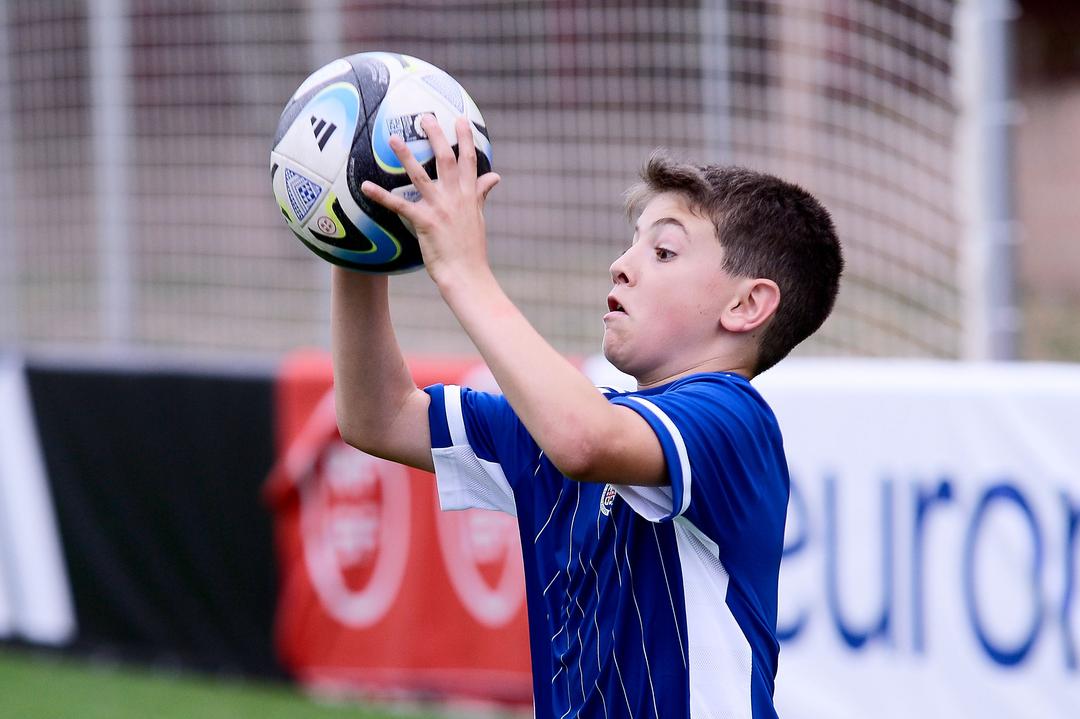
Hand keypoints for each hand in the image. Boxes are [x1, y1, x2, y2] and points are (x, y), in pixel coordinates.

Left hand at [360, 115, 500, 287]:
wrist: (467, 275)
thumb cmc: (472, 249)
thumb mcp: (478, 217)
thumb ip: (481, 194)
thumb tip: (494, 176)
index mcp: (470, 195)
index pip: (469, 161)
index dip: (465, 138)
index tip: (461, 119)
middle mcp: (456, 197)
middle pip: (446, 159)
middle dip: (436, 135)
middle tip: (425, 117)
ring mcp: (440, 208)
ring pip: (420, 176)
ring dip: (405, 156)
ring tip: (392, 138)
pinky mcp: (424, 222)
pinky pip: (399, 205)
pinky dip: (380, 195)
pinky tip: (365, 185)